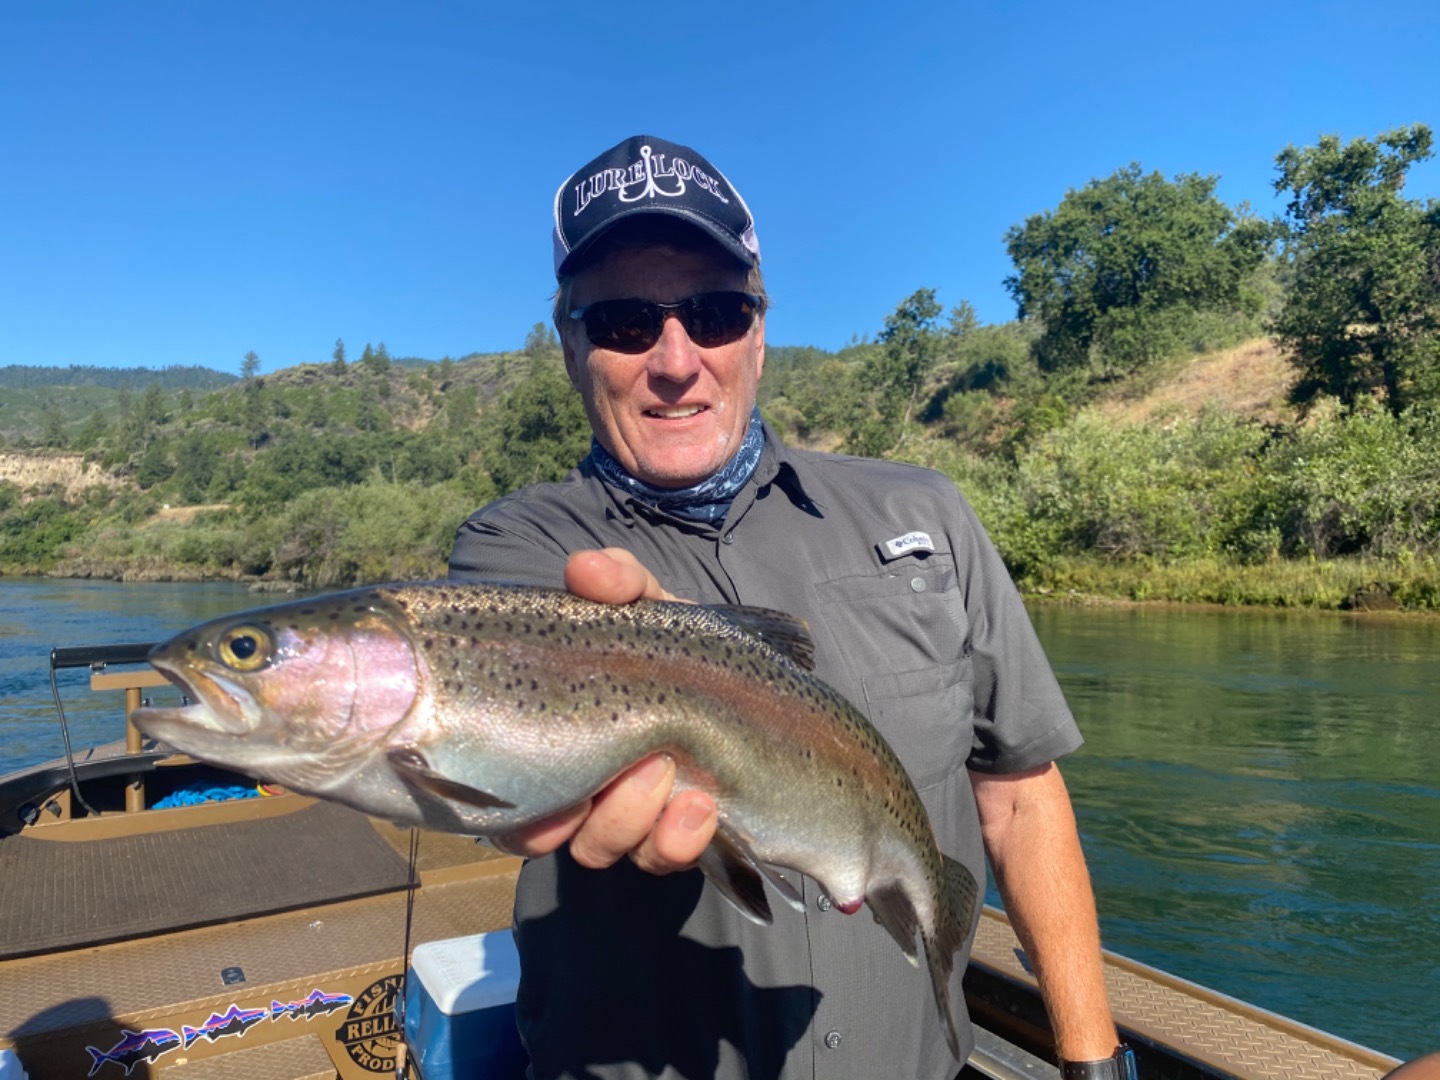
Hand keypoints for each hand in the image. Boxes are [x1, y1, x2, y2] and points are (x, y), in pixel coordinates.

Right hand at [492, 549, 717, 873]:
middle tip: (640, 766)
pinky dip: (675, 840)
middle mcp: (573, 785)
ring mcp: (622, 819)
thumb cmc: (678, 647)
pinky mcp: (671, 840)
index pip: (497, 785)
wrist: (752, 685)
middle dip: (586, 810)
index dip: (504, 800)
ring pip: (598, 849)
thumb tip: (585, 569)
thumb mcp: (650, 607)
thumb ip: (620, 581)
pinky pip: (658, 860)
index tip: (541, 796)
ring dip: (631, 819)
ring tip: (671, 773)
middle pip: (538, 833)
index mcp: (552, 733)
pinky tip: (703, 807)